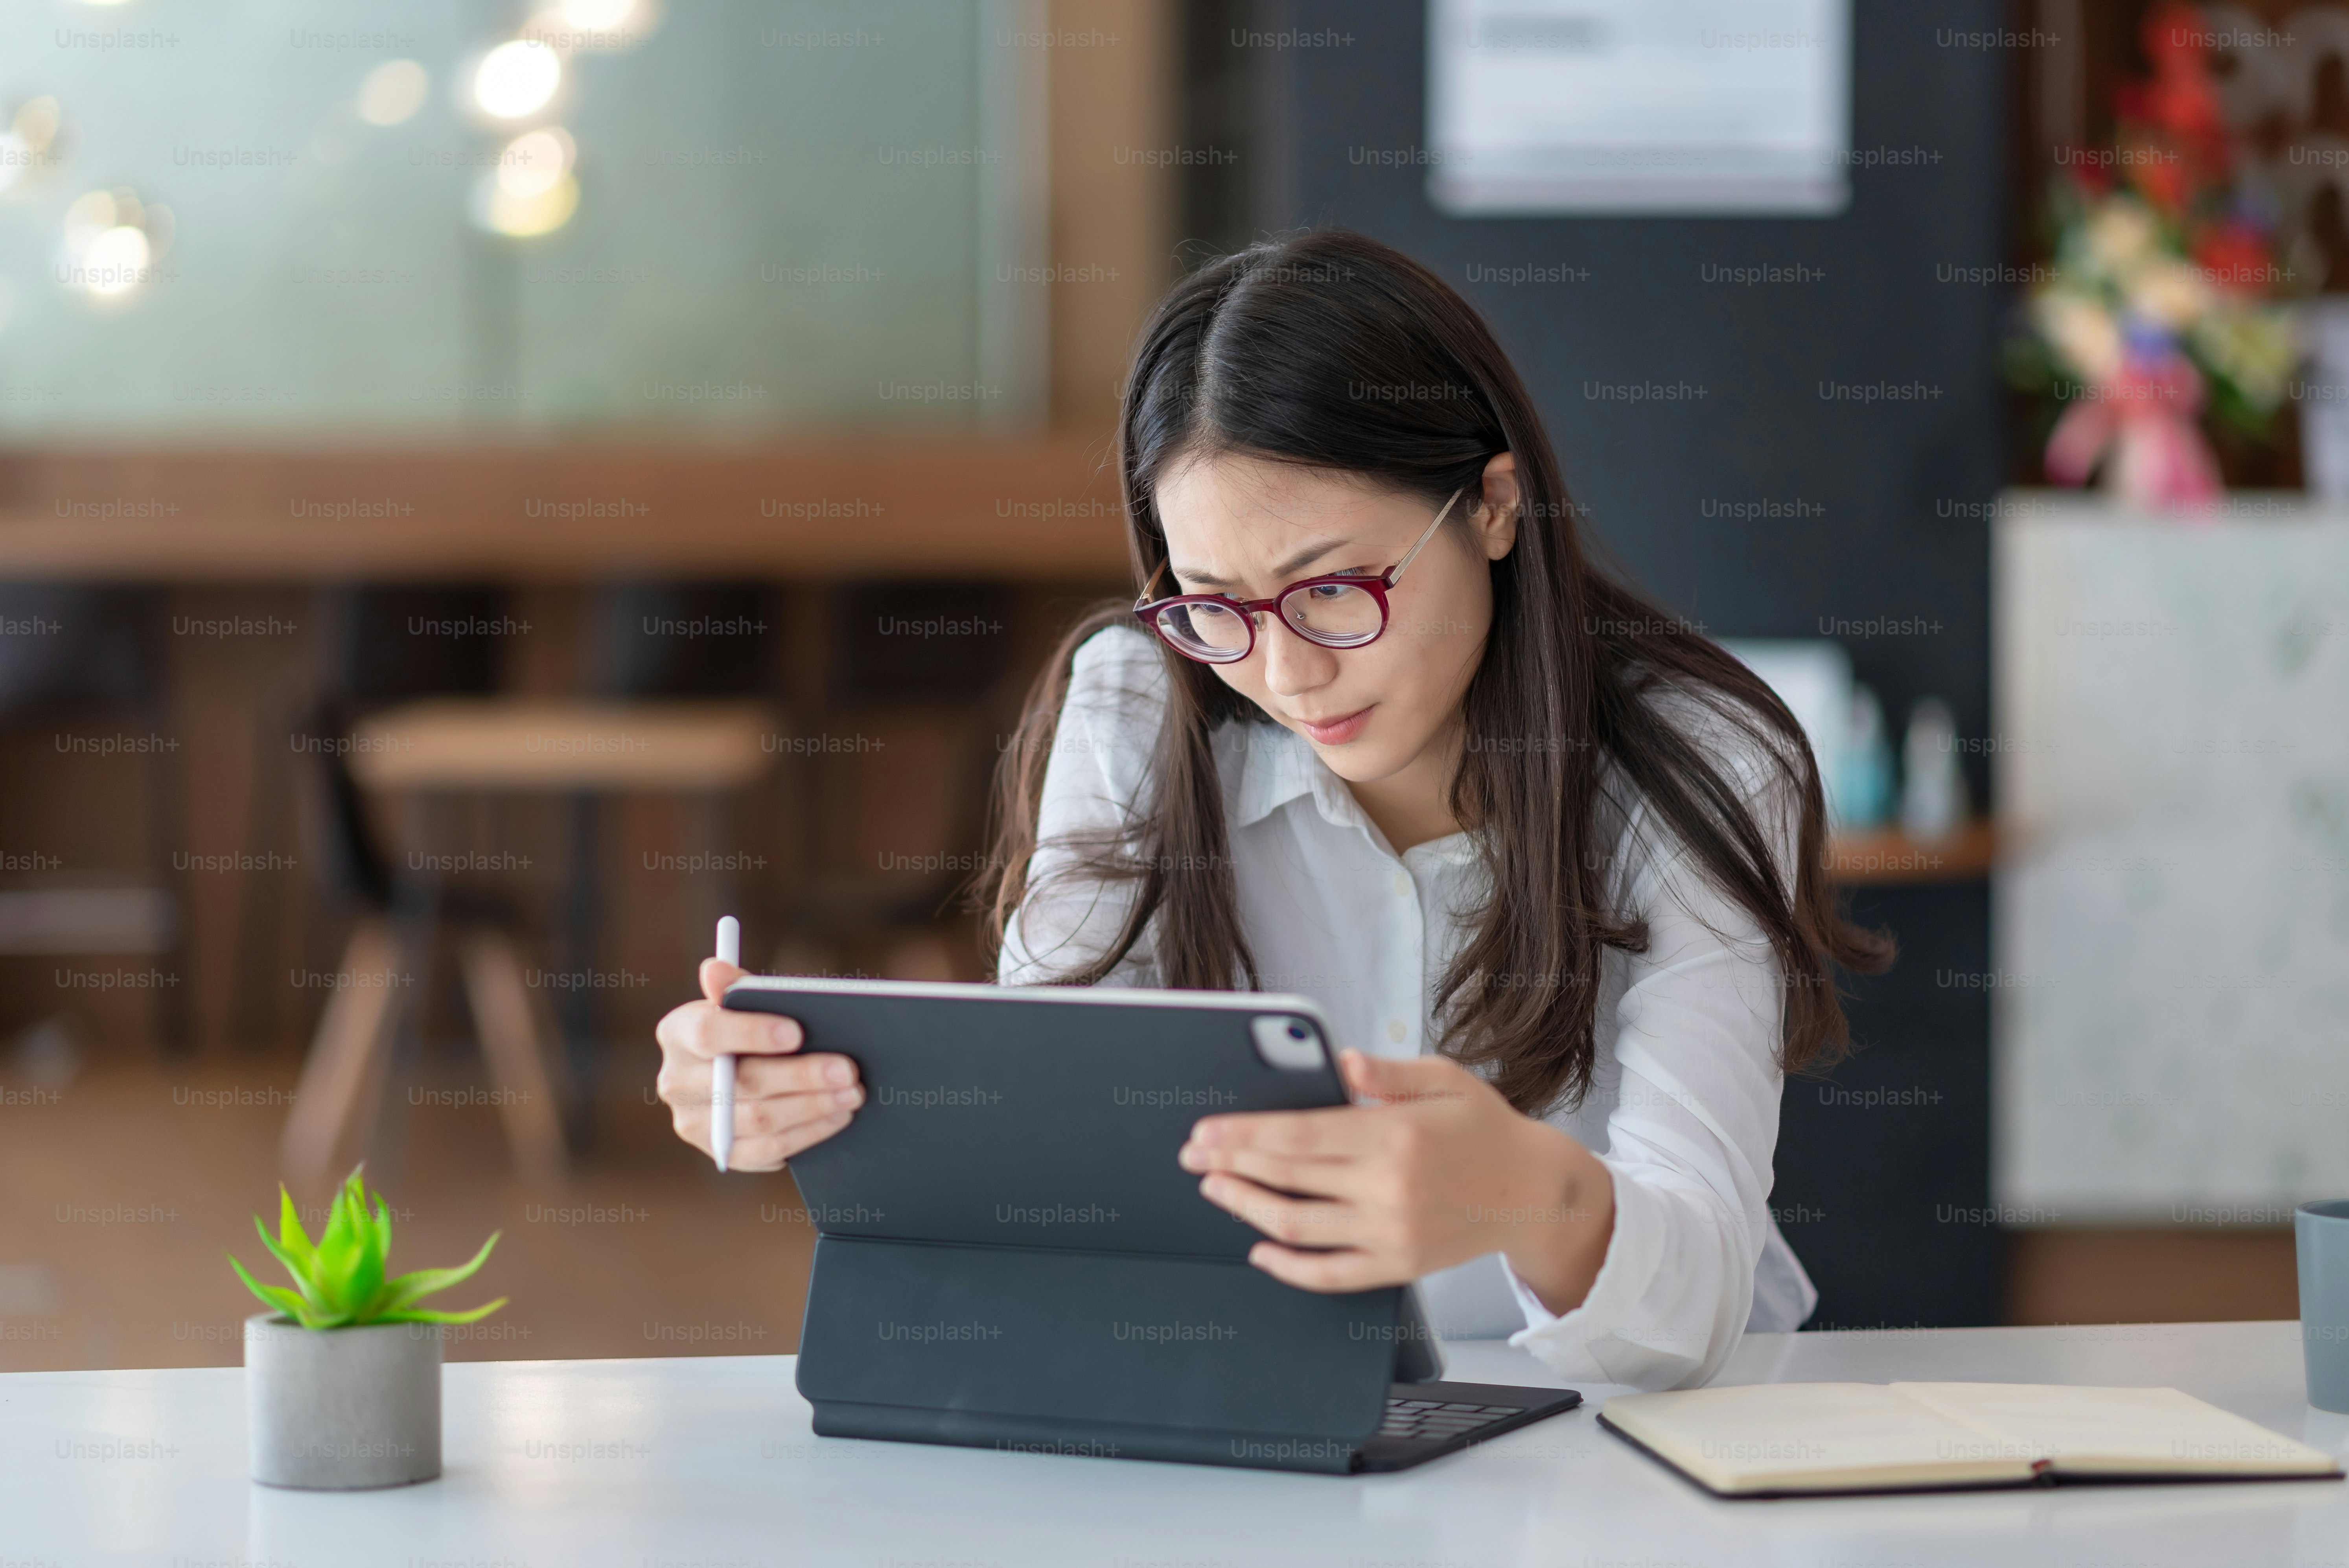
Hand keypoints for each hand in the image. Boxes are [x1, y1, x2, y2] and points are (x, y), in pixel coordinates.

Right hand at [653, 959, 861, 1170]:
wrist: (740, 1078)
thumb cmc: (746, 1031)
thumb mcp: (740, 1004)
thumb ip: (736, 988)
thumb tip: (714, 968)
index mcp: (676, 1034)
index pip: (706, 1033)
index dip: (751, 1032)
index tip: (796, 1032)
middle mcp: (676, 1082)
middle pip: (742, 1081)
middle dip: (802, 1076)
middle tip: (847, 1069)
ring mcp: (696, 1123)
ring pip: (759, 1118)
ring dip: (813, 1106)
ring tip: (853, 1092)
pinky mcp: (723, 1153)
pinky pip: (768, 1149)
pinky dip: (808, 1133)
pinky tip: (838, 1116)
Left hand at [1178, 1050, 1613, 1312]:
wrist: (1535, 1192)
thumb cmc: (1484, 1128)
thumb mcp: (1444, 1079)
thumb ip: (1388, 1073)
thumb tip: (1341, 1060)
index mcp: (1395, 1134)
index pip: (1299, 1136)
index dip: (1244, 1135)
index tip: (1203, 1133)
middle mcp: (1389, 1187)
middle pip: (1288, 1177)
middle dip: (1231, 1165)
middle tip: (1191, 1157)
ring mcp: (1392, 1232)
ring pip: (1298, 1225)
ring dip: (1246, 1208)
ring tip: (1215, 1189)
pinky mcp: (1398, 1265)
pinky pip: (1331, 1274)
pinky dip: (1289, 1267)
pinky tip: (1259, 1249)